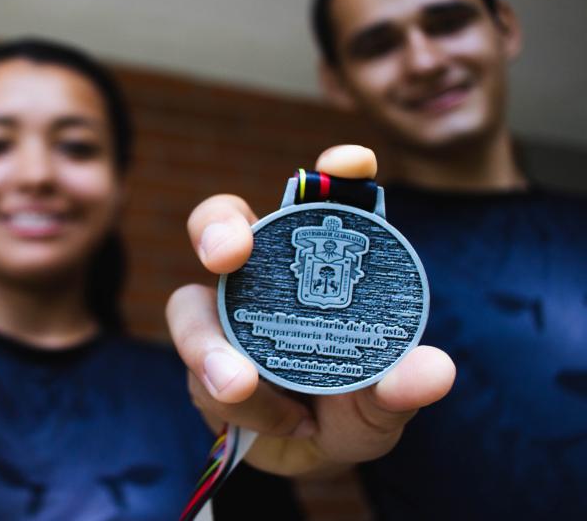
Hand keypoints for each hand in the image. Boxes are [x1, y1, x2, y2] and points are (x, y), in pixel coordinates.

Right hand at [167, 145, 454, 476]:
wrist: (308, 459)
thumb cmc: (350, 411)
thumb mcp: (384, 405)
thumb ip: (402, 388)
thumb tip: (433, 370)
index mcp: (316, 266)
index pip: (319, 202)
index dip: (333, 175)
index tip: (350, 163)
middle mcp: (261, 277)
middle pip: (219, 224)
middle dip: (218, 228)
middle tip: (229, 254)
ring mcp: (220, 316)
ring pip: (190, 308)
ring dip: (209, 346)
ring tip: (237, 384)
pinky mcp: (197, 359)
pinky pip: (197, 370)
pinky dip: (235, 399)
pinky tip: (279, 421)